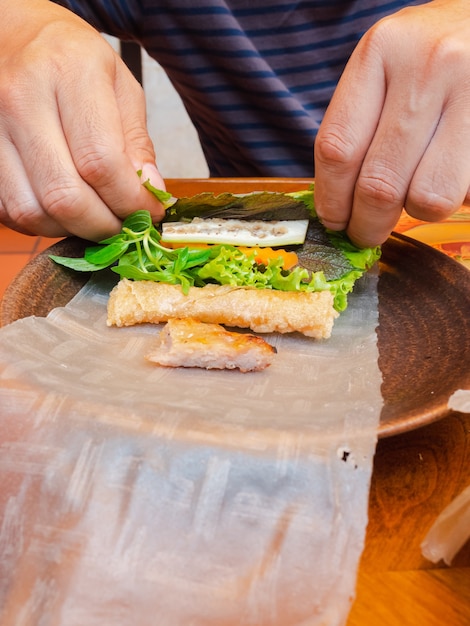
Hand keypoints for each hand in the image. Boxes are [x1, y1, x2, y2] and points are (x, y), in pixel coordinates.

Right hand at [0, 0, 165, 240]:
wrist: (15, 35)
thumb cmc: (74, 61)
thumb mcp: (121, 86)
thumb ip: (137, 143)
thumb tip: (151, 195)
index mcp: (69, 72)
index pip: (101, 162)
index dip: (131, 201)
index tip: (150, 213)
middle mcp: (22, 98)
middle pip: (64, 196)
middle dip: (103, 225)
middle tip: (125, 225)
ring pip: (32, 211)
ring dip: (71, 229)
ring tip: (95, 217)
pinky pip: (9, 210)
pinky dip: (42, 223)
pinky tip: (64, 210)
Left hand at [314, 0, 469, 246]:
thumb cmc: (429, 57)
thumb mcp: (384, 66)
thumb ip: (359, 124)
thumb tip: (338, 206)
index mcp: (381, 52)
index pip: (338, 149)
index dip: (331, 200)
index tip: (333, 222)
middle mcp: (427, 67)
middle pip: (378, 183)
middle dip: (367, 225)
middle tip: (365, 234)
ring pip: (427, 197)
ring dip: (416, 211)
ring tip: (415, 192)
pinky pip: (464, 192)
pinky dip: (451, 197)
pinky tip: (448, 174)